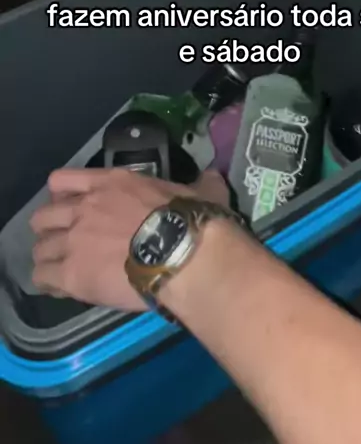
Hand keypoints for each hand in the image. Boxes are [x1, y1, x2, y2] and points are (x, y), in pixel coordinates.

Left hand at [30, 167, 228, 310]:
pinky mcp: (72, 274)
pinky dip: (49, 284)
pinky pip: (42, 278)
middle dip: (50, 229)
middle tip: (66, 242)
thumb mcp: (201, 191)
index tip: (70, 208)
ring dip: (49, 258)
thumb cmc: (192, 220)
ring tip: (62, 271)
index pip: (63, 180)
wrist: (185, 254)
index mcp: (110, 183)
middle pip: (43, 216)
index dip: (61, 195)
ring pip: (40, 248)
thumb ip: (202, 183)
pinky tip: (63, 289)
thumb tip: (213, 177)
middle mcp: (84, 208)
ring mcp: (75, 240)